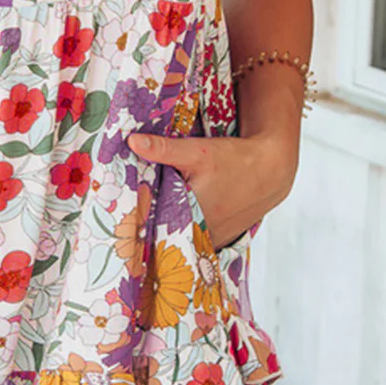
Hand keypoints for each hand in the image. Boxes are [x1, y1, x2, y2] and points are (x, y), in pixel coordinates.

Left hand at [127, 128, 296, 250]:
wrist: (269, 170)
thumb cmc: (235, 160)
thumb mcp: (197, 151)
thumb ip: (163, 148)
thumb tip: (132, 141)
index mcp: (191, 215)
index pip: (151, 227)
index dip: (133, 224)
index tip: (116, 222)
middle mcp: (202, 234)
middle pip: (164, 236)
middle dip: (146, 230)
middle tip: (123, 226)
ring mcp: (211, 241)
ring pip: (178, 242)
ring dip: (164, 234)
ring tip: (141, 230)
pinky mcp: (218, 241)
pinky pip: (192, 243)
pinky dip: (181, 236)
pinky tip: (170, 226)